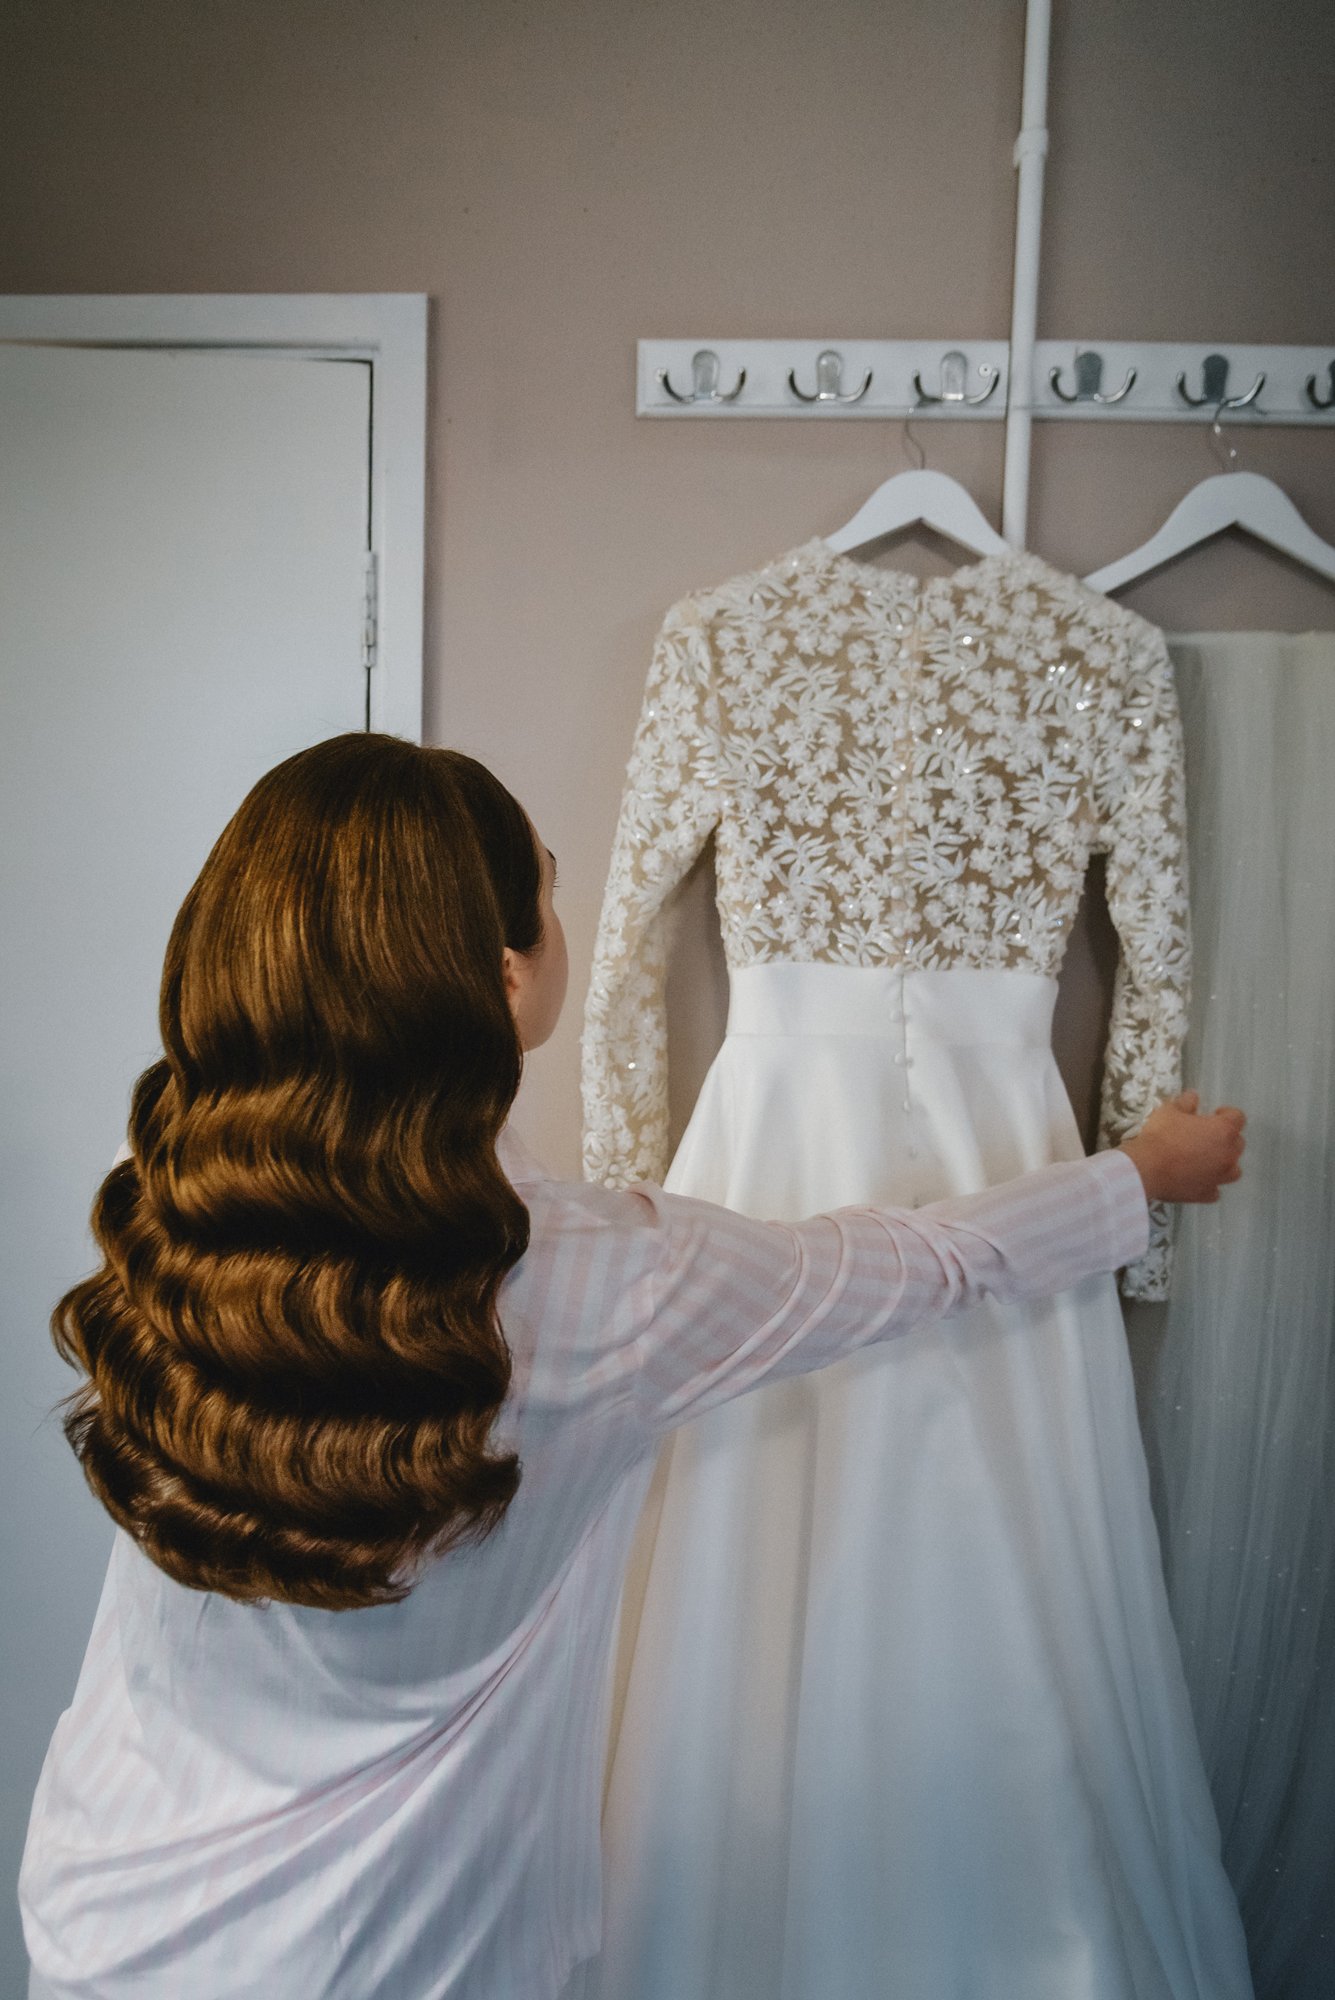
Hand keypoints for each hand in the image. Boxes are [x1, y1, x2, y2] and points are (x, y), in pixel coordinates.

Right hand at [1120, 1091, 1245, 1204]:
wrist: (1146, 1169)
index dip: (1226, 1114)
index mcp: (1223, 1131)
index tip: (1213, 1114)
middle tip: (1206, 1136)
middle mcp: (1228, 1155)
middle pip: (1238, 1143)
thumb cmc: (1160, 1135)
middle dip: (1226, 1138)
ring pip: (1233, 1169)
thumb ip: (1185, 1103)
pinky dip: (1209, 1184)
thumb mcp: (1169, 1111)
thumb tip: (1193, 1097)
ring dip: (1224, 1163)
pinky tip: (1196, 1179)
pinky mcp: (1206, 1194)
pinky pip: (1215, 1189)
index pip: (1238, 1117)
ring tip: (1206, 1160)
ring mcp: (1219, 1177)